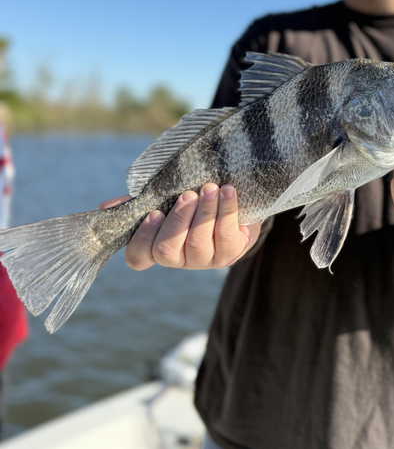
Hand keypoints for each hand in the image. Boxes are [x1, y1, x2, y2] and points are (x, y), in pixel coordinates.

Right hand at [99, 184, 260, 269]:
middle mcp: (179, 259)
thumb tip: (106, 206)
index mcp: (157, 246)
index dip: (142, 239)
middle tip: (187, 194)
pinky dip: (226, 211)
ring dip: (204, 212)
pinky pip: (226, 235)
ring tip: (210, 188)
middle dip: (178, 219)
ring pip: (198, 242)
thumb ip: (141, 201)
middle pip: (167, 249)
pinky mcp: (231, 254)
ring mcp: (205, 260)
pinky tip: (228, 192)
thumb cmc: (193, 201)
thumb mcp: (166, 198)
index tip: (153, 213)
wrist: (233, 201)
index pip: (138, 258)